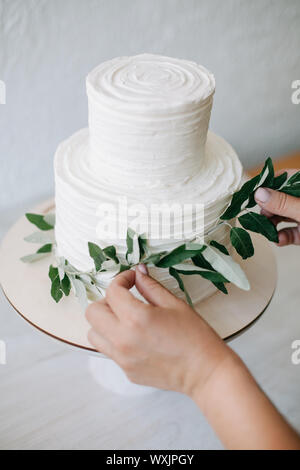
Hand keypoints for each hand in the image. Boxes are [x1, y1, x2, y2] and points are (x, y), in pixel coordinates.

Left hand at [86, 265, 231, 396]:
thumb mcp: (174, 304)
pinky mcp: (126, 371)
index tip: (132, 279)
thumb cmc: (195, 338)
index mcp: (136, 319)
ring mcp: (122, 358)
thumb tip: (138, 272)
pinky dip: (115, 340)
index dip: (122, 279)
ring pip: (93, 334)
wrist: (205, 372)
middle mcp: (123, 340)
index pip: (113, 291)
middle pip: (93, 312)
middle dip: (106, 300)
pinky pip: (109, 350)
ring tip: (126, 319)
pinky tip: (137, 337)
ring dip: (105, 322)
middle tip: (125, 299)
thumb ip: (151, 286)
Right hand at [254, 169, 299, 245]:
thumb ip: (283, 203)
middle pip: (280, 199)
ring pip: (283, 216)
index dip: (268, 185)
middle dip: (268, 210)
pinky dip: (282, 236)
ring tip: (267, 231)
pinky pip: (290, 232)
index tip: (252, 194)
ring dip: (272, 225)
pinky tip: (279, 239)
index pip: (284, 178)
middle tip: (259, 218)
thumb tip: (259, 193)